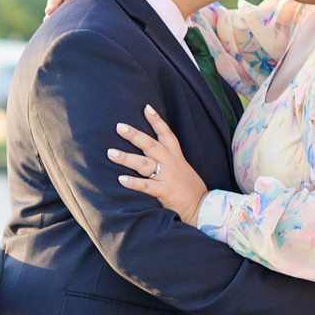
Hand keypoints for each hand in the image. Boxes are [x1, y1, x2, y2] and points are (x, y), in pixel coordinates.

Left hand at [111, 107, 205, 222]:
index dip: (157, 120)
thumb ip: (168, 161)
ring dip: (126, 158)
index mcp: (176, 157)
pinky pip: (146, 186)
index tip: (146, 107)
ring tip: (110, 153)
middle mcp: (171, 163)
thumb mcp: (182, 169)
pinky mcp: (165, 192)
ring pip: (144, 164)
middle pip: (151, 145)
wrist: (204, 207)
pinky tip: (121, 179)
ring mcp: (168, 177)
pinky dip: (133, 182)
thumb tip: (151, 154)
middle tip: (119, 127)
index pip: (167, 134)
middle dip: (135, 135)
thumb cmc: (190, 189)